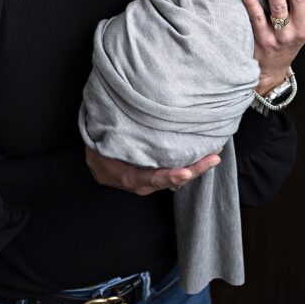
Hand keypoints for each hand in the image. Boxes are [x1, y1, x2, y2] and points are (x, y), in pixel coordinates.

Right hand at [85, 147, 220, 195]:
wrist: (91, 161)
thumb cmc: (97, 147)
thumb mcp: (102, 142)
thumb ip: (119, 138)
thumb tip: (134, 119)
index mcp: (127, 176)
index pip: (152, 179)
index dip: (170, 177)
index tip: (186, 172)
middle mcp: (140, 184)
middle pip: (170, 181)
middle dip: (194, 170)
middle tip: (213, 158)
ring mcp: (147, 184)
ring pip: (174, 179)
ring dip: (194, 168)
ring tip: (213, 155)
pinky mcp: (152, 179)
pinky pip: (171, 174)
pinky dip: (186, 166)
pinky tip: (200, 156)